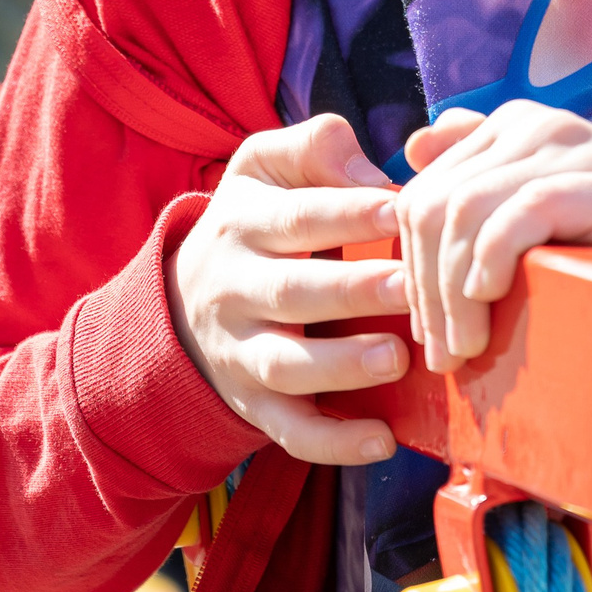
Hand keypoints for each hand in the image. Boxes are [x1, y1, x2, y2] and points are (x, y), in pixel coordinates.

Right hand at [165, 114, 410, 464]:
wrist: (184, 299)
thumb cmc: (258, 219)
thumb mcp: (266, 165)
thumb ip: (315, 148)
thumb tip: (371, 175)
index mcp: (243, 223)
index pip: (297, 217)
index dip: (348, 213)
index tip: (402, 210)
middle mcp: (234, 288)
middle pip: (292, 291)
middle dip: (351, 291)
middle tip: (408, 285)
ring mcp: (241, 352)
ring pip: (285, 365)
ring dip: (341, 366)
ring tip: (396, 358)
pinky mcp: (253, 404)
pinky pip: (288, 431)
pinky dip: (333, 442)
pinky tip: (382, 440)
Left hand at [395, 101, 591, 373]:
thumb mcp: (524, 215)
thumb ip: (473, 181)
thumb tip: (414, 146)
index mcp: (506, 130)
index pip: (422, 195)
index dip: (411, 267)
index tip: (427, 330)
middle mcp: (534, 124)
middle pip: (436, 204)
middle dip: (426, 286)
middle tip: (444, 354)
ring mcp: (572, 145)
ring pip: (468, 209)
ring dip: (454, 290)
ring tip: (468, 345)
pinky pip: (524, 212)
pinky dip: (493, 259)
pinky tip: (491, 297)